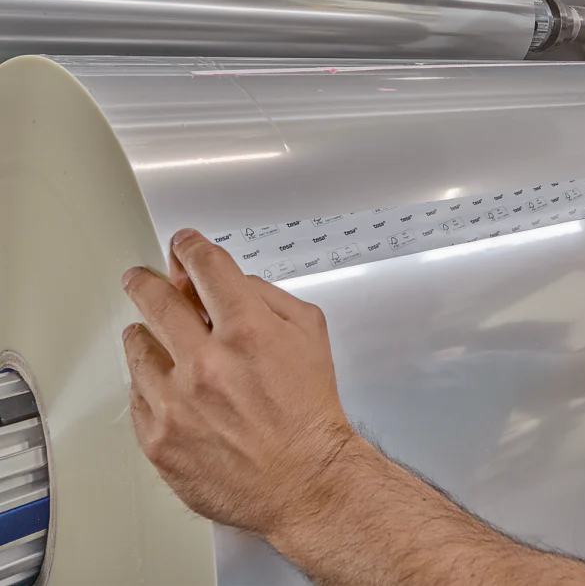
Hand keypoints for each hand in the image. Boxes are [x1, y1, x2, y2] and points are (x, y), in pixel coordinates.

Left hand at [121, 229, 359, 540]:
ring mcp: (177, 403)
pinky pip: (136, 395)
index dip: (189, 248)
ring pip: (138, 347)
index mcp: (248, 330)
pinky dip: (146, 382)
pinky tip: (162, 381)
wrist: (305, 477)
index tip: (182, 246)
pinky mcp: (159, 438)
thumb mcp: (309, 331)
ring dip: (143, 333)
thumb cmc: (308, 409)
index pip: (204, 267)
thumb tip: (228, 281)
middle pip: (157, 300)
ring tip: (149, 333)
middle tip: (139, 278)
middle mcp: (207, 363)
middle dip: (146, 281)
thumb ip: (267, 296)